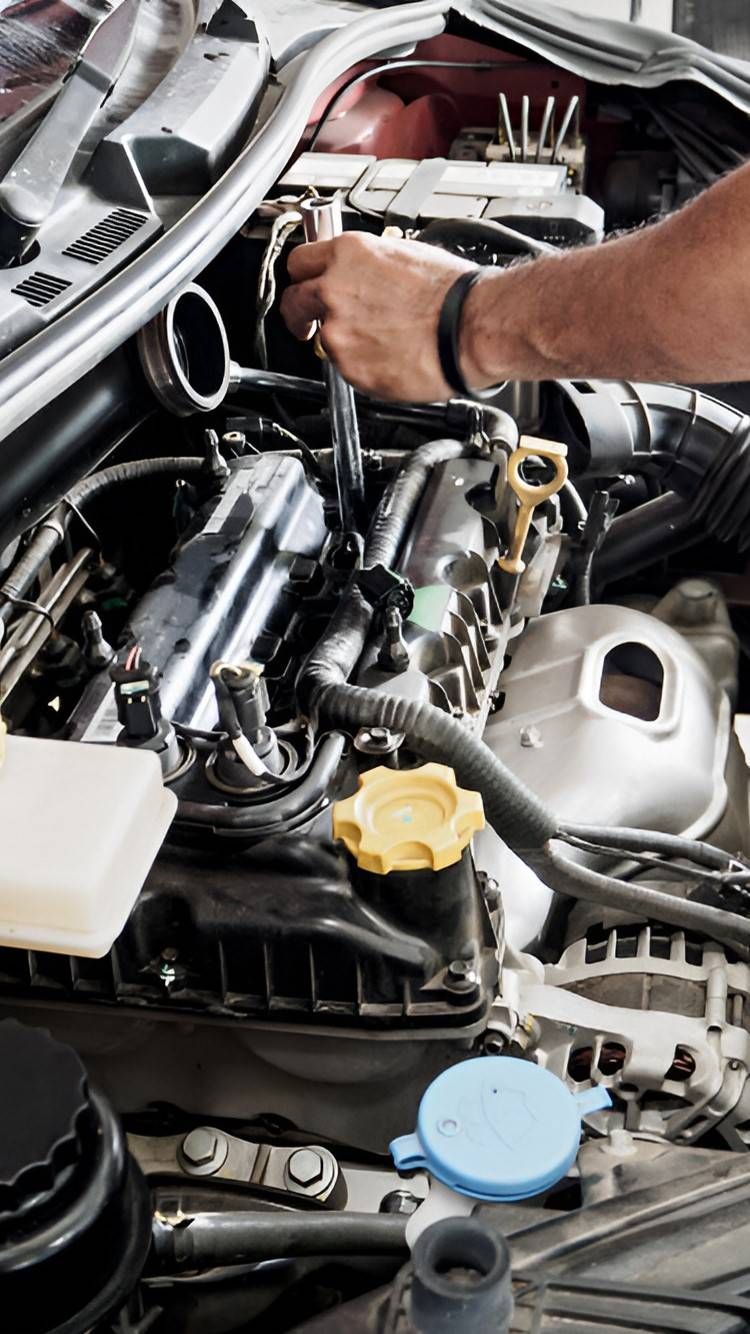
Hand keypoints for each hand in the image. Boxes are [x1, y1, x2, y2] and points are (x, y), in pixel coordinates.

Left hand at [281, 230, 483, 401]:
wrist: (468, 329)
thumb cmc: (451, 294)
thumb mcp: (405, 254)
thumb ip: (368, 265)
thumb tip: (361, 272)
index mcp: (348, 255)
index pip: (299, 262)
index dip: (303, 277)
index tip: (306, 286)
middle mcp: (334, 290)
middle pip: (293, 302)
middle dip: (301, 314)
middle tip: (311, 323)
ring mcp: (337, 331)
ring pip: (322, 339)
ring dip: (340, 342)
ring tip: (377, 343)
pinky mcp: (348, 367)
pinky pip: (344, 368)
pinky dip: (360, 366)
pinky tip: (387, 357)